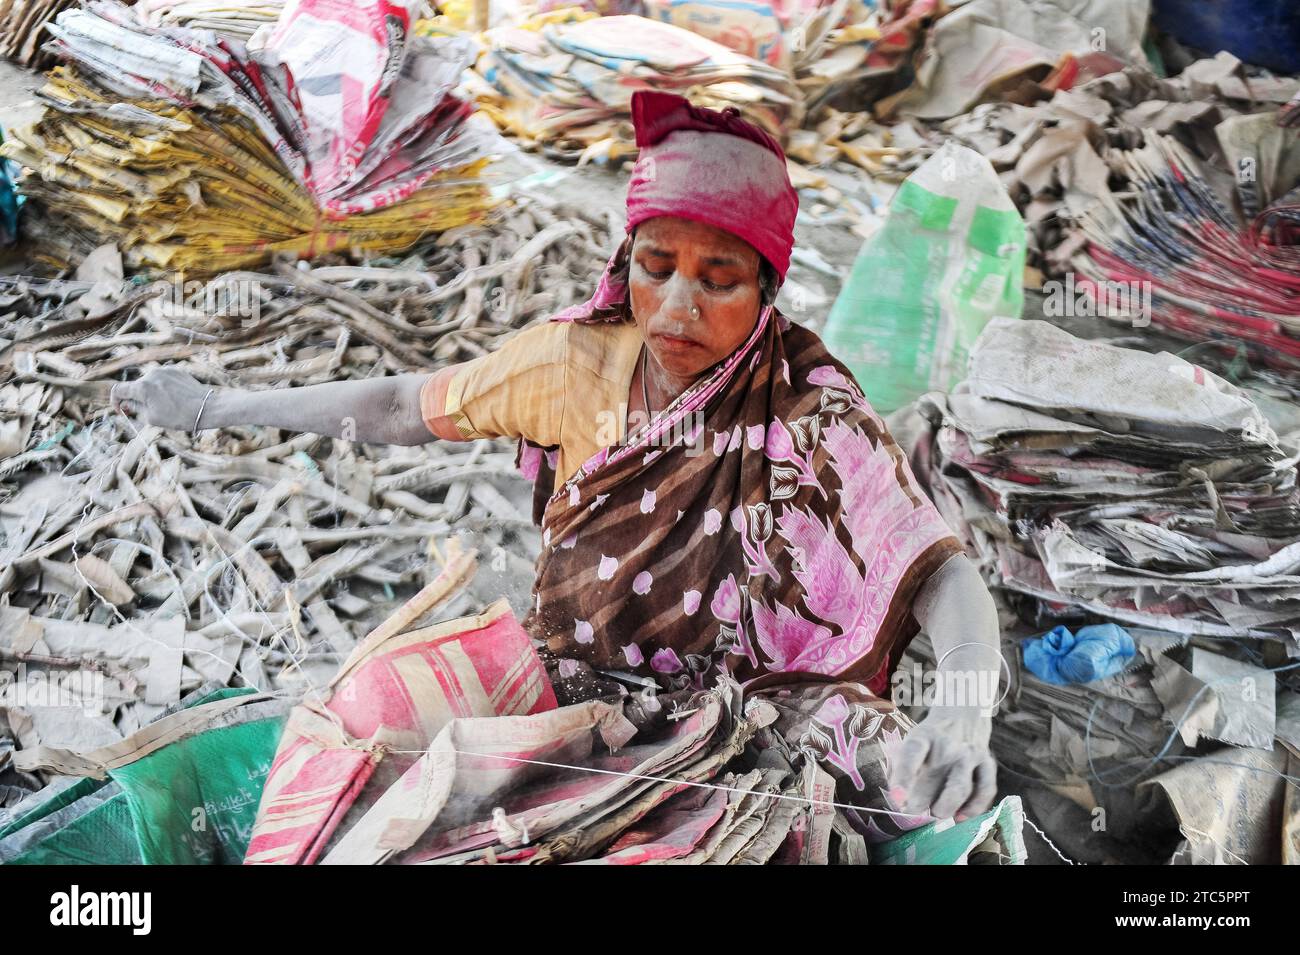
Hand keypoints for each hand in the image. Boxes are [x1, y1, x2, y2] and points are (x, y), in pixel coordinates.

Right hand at [111, 367, 216, 431]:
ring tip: (167, 405)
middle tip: (148, 411)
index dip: (116, 401)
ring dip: (151, 393)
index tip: (122, 410)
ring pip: (149, 383)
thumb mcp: (151, 417)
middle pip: (135, 387)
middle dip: (137, 399)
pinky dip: (162, 388)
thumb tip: (126, 402)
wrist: (207, 408)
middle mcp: (151, 374)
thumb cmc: (179, 416)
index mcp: (142, 387)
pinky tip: (175, 398)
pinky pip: (162, 379)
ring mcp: (164, 370)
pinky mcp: (175, 370)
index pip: (118, 390)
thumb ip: (134, 407)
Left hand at [887, 706, 995, 821]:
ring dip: (945, 807)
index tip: (897, 798)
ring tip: (936, 813)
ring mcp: (969, 754)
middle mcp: (948, 745)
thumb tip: (899, 801)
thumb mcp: (911, 742)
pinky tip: (961, 817)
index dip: (904, 777)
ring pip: (960, 788)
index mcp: (923, 736)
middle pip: (935, 778)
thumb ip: (902, 767)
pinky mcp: (987, 762)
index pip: (912, 755)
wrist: (962, 714)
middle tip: (912, 812)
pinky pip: (985, 790)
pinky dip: (973, 808)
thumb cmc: (930, 739)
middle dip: (921, 802)